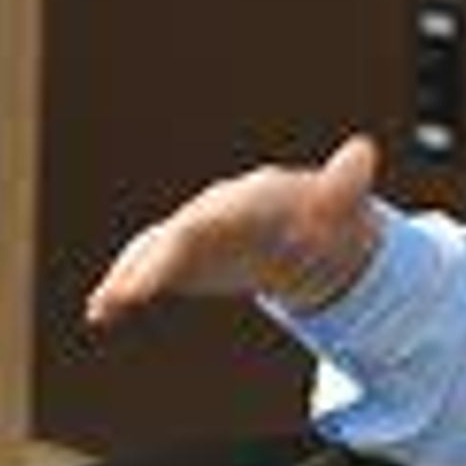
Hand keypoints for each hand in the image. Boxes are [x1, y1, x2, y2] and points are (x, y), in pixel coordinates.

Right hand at [85, 134, 383, 325]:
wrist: (309, 229)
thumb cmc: (327, 215)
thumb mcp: (343, 203)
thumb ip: (346, 184)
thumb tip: (364, 152)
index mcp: (246, 201)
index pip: (212, 217)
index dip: (191, 235)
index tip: (174, 251)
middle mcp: (210, 212)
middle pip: (173, 238)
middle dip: (148, 264)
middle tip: (126, 296)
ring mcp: (192, 235)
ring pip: (152, 254)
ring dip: (125, 278)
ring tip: (102, 308)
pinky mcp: (182, 260)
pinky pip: (149, 271)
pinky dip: (124, 287)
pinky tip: (101, 314)